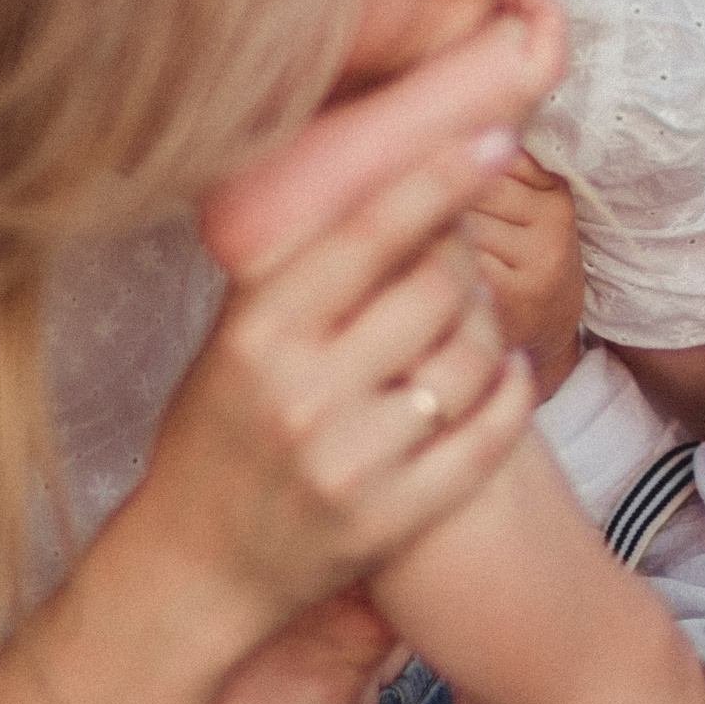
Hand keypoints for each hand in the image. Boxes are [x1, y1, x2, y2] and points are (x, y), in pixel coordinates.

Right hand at [137, 6, 563, 645]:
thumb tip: (380, 169)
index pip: (368, 233)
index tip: (495, 136)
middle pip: (436, 292)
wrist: (193, 566)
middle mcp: (301, 392)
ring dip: (491, 334)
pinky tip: (506, 376)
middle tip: (458, 268)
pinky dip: (510, 397)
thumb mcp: (233, 340)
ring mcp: (349, 461)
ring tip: (473, 327)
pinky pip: (486, 439)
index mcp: (258, 332)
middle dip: (463, 270)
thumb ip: (297, 268)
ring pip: (470, 362)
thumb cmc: (218, 432)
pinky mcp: (390, 519)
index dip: (440, 178)